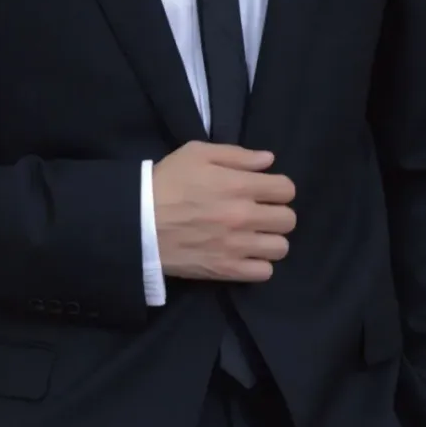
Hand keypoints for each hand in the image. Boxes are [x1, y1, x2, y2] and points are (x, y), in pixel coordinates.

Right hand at [152, 142, 295, 282]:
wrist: (137, 221)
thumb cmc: (166, 182)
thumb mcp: (196, 154)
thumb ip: (236, 155)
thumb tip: (268, 160)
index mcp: (239, 185)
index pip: (286, 189)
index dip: (278, 189)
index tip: (265, 192)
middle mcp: (244, 216)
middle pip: (288, 219)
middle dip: (277, 214)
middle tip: (259, 214)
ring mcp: (237, 245)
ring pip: (281, 247)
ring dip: (270, 240)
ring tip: (254, 237)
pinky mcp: (226, 269)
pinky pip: (264, 272)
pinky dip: (259, 265)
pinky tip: (246, 255)